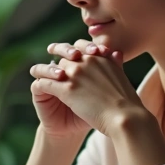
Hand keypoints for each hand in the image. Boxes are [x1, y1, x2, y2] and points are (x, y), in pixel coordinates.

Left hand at [31, 40, 148, 136]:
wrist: (125, 118)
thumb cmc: (128, 103)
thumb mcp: (123, 76)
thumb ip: (116, 63)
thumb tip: (116, 52)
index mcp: (101, 57)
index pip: (82, 46)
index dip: (73, 49)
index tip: (67, 52)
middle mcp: (88, 61)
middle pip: (66, 57)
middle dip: (59, 62)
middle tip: (50, 65)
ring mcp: (77, 74)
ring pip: (54, 67)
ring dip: (46, 71)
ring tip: (37, 73)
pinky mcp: (67, 89)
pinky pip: (48, 82)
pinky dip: (41, 82)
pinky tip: (38, 85)